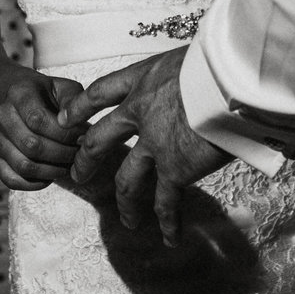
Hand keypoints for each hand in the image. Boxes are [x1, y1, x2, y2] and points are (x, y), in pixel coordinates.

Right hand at [0, 70, 85, 190]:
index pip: (38, 119)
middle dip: (62, 154)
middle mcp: (1, 115)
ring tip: (68, 165)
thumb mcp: (64, 89)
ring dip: (51, 171)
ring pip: (23, 165)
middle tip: (79, 154)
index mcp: (19, 93)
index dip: (64, 134)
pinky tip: (51, 176)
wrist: (22, 102)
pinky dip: (35, 184)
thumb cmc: (50, 97)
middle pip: (31, 145)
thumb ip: (73, 101)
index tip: (83, 137)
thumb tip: (78, 124)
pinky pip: (12, 180)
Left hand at [64, 48, 232, 242]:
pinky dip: (168, 222)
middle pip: (99, 140)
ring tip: (127, 220)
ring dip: (126, 203)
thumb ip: (184, 72)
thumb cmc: (221, 59)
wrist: (229, 81)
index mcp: (142, 78)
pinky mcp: (174, 169)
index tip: (65, 119)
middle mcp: (139, 112)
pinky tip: (170, 238)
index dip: (79, 106)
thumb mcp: (191, 55)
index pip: (100, 92)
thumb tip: (201, 76)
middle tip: (77, 174)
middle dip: (86, 160)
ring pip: (128, 180)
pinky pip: (166, 202)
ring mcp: (153, 144)